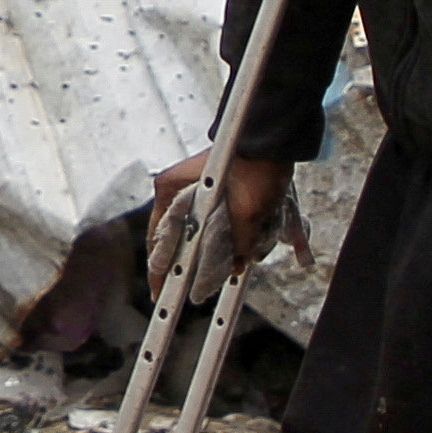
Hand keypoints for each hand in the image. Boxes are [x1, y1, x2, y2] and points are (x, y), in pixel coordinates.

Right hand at [145, 152, 290, 300]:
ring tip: (212, 275)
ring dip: (206, 251)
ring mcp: (196, 190)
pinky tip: (232, 255)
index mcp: (170, 188)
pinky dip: (221, 238)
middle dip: (185, 263)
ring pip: (197, 231)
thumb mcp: (247, 211)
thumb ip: (240, 243)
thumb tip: (237, 266)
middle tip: (186, 291)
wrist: (274, 140)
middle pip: (176, 237)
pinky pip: (212, 222)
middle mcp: (178, 189)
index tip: (158, 292)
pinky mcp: (214, 191)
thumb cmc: (253, 165)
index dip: (157, 269)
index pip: (157, 237)